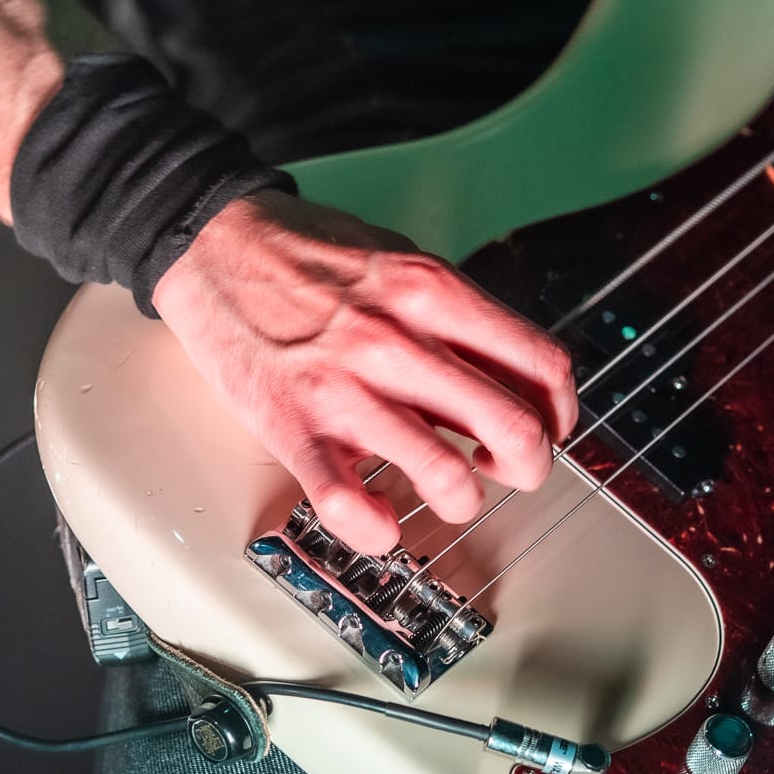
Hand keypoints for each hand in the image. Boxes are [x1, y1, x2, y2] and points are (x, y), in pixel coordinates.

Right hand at [150, 190, 577, 553]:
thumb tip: (512, 373)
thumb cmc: (308, 253)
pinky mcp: (291, 426)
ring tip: (451, 489)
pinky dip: (377, 530)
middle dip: (530, 465)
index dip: (561, 411)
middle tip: (510, 468)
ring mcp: (344, 388)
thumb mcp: (403, 260)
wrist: (212, 243)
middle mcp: (397, 340)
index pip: (541, 364)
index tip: (550, 426)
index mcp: (432, 292)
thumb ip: (458, 314)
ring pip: (445, 476)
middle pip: (512, 427)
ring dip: (462, 498)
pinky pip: (347, 504)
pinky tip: (382, 520)